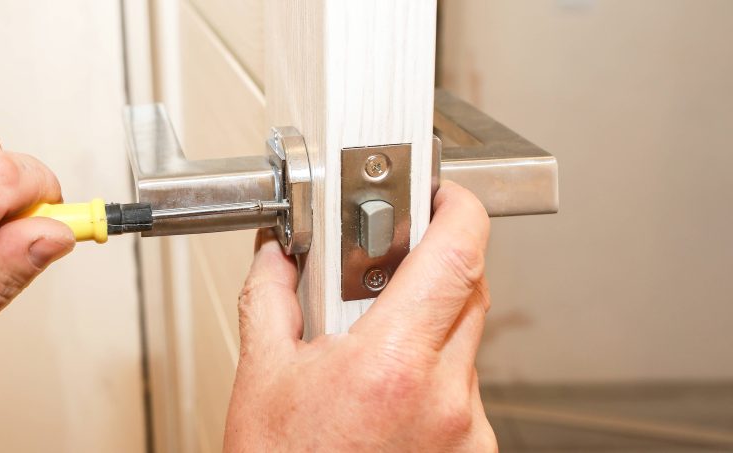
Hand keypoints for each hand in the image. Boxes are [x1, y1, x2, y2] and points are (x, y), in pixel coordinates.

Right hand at [224, 181, 495, 451]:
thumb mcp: (263, 377)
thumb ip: (271, 297)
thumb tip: (276, 254)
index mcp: (390, 365)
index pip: (458, 257)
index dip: (461, 210)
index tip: (448, 195)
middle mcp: (444, 399)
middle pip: (470, 293)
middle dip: (435, 267)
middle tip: (389, 269)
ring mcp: (465, 432)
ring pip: (468, 342)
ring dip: (430, 327)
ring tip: (374, 351)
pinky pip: (465, 389)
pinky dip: (435, 374)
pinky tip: (389, 395)